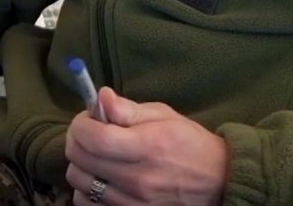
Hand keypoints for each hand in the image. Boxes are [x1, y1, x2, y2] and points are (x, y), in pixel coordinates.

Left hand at [65, 88, 227, 205]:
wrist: (216, 180)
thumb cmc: (188, 142)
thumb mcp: (162, 116)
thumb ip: (127, 109)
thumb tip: (100, 97)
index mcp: (147, 147)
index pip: (94, 138)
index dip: (81, 124)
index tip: (86, 117)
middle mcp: (137, 178)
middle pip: (81, 159)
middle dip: (77, 139)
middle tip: (89, 131)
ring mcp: (132, 201)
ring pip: (79, 183)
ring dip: (80, 163)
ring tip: (95, 153)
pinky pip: (88, 203)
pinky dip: (86, 189)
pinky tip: (100, 175)